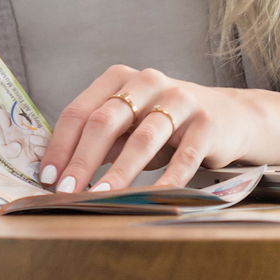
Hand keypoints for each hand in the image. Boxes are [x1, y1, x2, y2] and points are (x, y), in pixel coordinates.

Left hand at [41, 69, 279, 193]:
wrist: (231, 117)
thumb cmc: (167, 126)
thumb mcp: (129, 126)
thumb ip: (99, 141)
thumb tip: (57, 174)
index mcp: (119, 79)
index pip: (80, 112)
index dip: (61, 146)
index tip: (47, 177)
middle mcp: (147, 82)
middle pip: (105, 121)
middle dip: (82, 161)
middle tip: (67, 192)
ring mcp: (180, 98)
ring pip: (142, 138)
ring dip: (119, 172)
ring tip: (102, 197)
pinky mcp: (208, 121)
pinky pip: (184, 155)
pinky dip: (167, 180)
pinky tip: (153, 200)